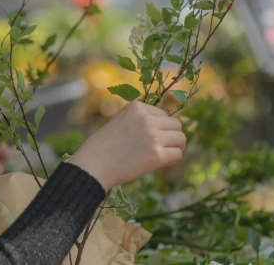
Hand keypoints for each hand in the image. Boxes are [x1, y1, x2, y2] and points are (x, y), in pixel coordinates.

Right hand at [67, 101, 185, 190]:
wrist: (92, 165)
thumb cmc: (103, 146)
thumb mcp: (120, 121)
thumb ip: (141, 120)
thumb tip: (167, 127)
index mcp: (136, 107)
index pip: (163, 114)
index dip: (159, 127)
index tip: (147, 138)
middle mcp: (146, 119)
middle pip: (176, 125)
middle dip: (170, 136)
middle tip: (159, 147)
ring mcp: (153, 136)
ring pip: (180, 139)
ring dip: (174, 147)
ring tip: (159, 155)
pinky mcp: (157, 155)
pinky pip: (177, 154)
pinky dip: (171, 160)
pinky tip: (157, 163)